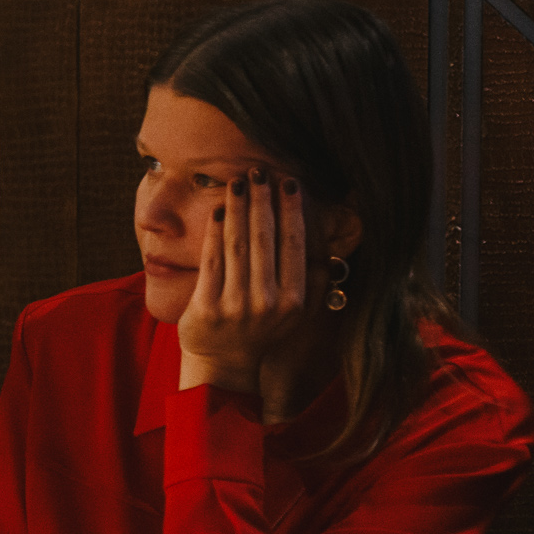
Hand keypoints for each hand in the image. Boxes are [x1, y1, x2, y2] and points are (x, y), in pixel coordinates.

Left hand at [176, 167, 313, 400]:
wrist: (224, 362)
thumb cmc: (261, 327)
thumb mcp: (296, 309)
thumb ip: (312, 278)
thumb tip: (327, 237)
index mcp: (295, 300)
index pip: (295, 244)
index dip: (292, 210)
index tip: (290, 183)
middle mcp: (269, 303)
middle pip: (265, 239)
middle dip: (263, 200)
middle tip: (260, 171)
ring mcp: (236, 305)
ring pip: (238, 244)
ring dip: (239, 208)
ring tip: (239, 181)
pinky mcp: (207, 306)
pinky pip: (212, 258)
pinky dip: (215, 230)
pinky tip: (219, 209)